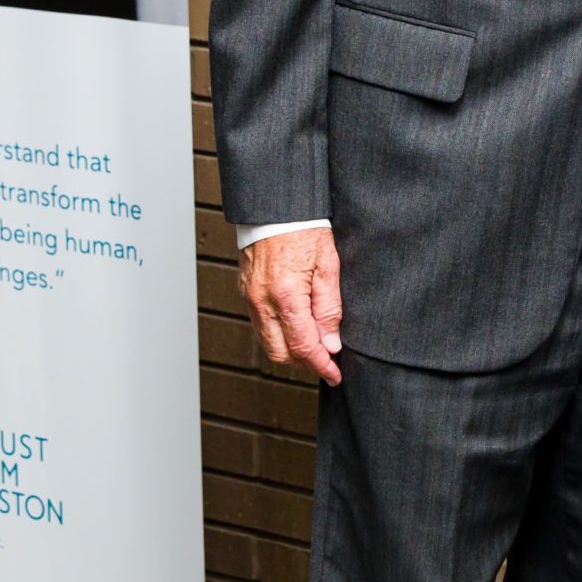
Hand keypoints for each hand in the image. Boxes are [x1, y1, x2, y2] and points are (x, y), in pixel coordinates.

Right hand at [240, 226, 343, 385]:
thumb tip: (331, 343)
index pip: (304, 347)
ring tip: (315, 346)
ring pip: (268, 343)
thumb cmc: (304, 229)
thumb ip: (329, 308)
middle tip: (328, 362)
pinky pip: (260, 326)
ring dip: (291, 352)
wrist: (275, 207)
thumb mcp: (328, 266)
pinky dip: (279, 336)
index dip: (322, 366)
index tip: (335, 375)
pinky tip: (296, 329)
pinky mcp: (246, 293)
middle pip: (282, 354)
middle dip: (306, 364)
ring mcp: (250, 298)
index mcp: (286, 296)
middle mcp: (262, 302)